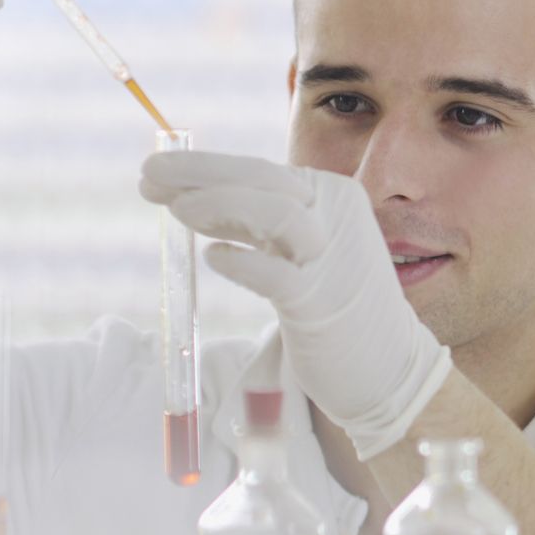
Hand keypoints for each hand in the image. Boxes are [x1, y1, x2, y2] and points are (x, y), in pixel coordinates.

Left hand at [139, 151, 452, 459]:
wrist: (388, 367)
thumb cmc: (332, 307)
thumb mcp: (297, 249)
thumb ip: (256, 224)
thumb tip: (190, 199)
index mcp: (328, 195)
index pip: (257, 170)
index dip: (202, 167)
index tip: (154, 173)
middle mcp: (334, 215)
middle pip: (260, 179)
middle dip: (198, 174)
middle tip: (147, 175)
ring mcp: (331, 257)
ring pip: (274, 214)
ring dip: (218, 207)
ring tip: (176, 212)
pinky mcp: (323, 302)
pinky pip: (277, 274)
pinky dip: (241, 262)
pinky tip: (213, 258)